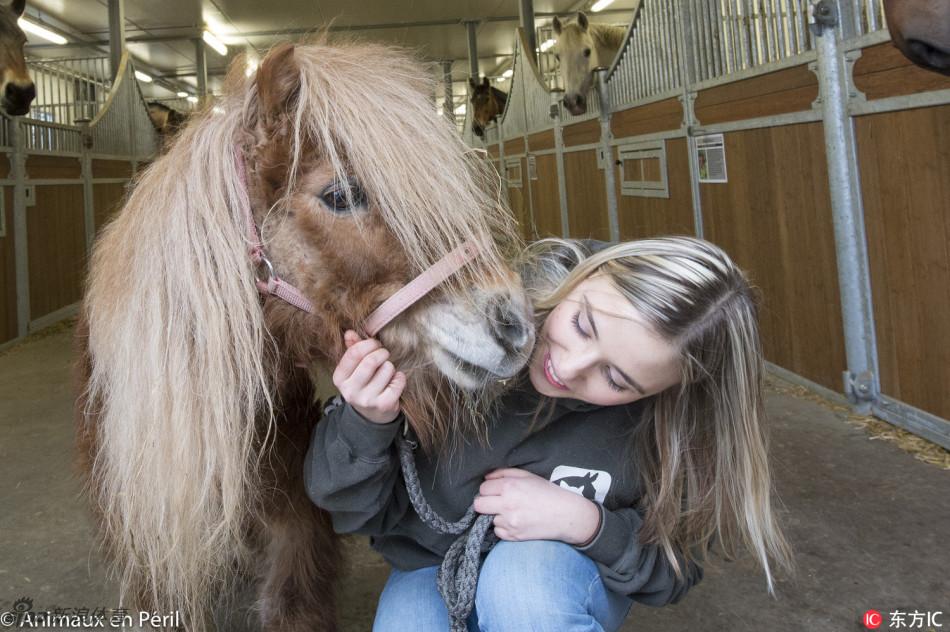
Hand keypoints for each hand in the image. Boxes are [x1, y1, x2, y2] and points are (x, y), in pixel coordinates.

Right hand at [332, 330, 405, 423]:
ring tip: (387, 373)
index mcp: (339, 378)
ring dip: (390, 366)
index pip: (354, 353)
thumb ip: (352, 349)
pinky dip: (400, 378)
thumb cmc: (364, 385)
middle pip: (371, 360)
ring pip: (387, 369)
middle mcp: (350, 391)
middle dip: (382, 353)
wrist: (372, 416)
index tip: (375, 344)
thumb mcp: (354, 369)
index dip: (368, 343)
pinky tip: (394, 382)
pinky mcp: (384, 405)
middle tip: (384, 354)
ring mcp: (367, 400)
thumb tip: (350, 333)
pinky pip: (398, 381)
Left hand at [473, 468, 600, 544]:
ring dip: (496, 515)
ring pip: (488, 518)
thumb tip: (486, 477)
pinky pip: (497, 531)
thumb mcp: (528, 476)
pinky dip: (503, 527)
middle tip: (495, 502)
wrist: (566, 515)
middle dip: (484, 502)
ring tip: (511, 512)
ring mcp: (509, 522)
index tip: (496, 490)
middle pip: (478, 504)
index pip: (483, 488)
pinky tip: (515, 522)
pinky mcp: (513, 536)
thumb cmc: (548, 492)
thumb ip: (504, 473)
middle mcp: (507, 504)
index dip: (489, 488)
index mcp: (510, 486)